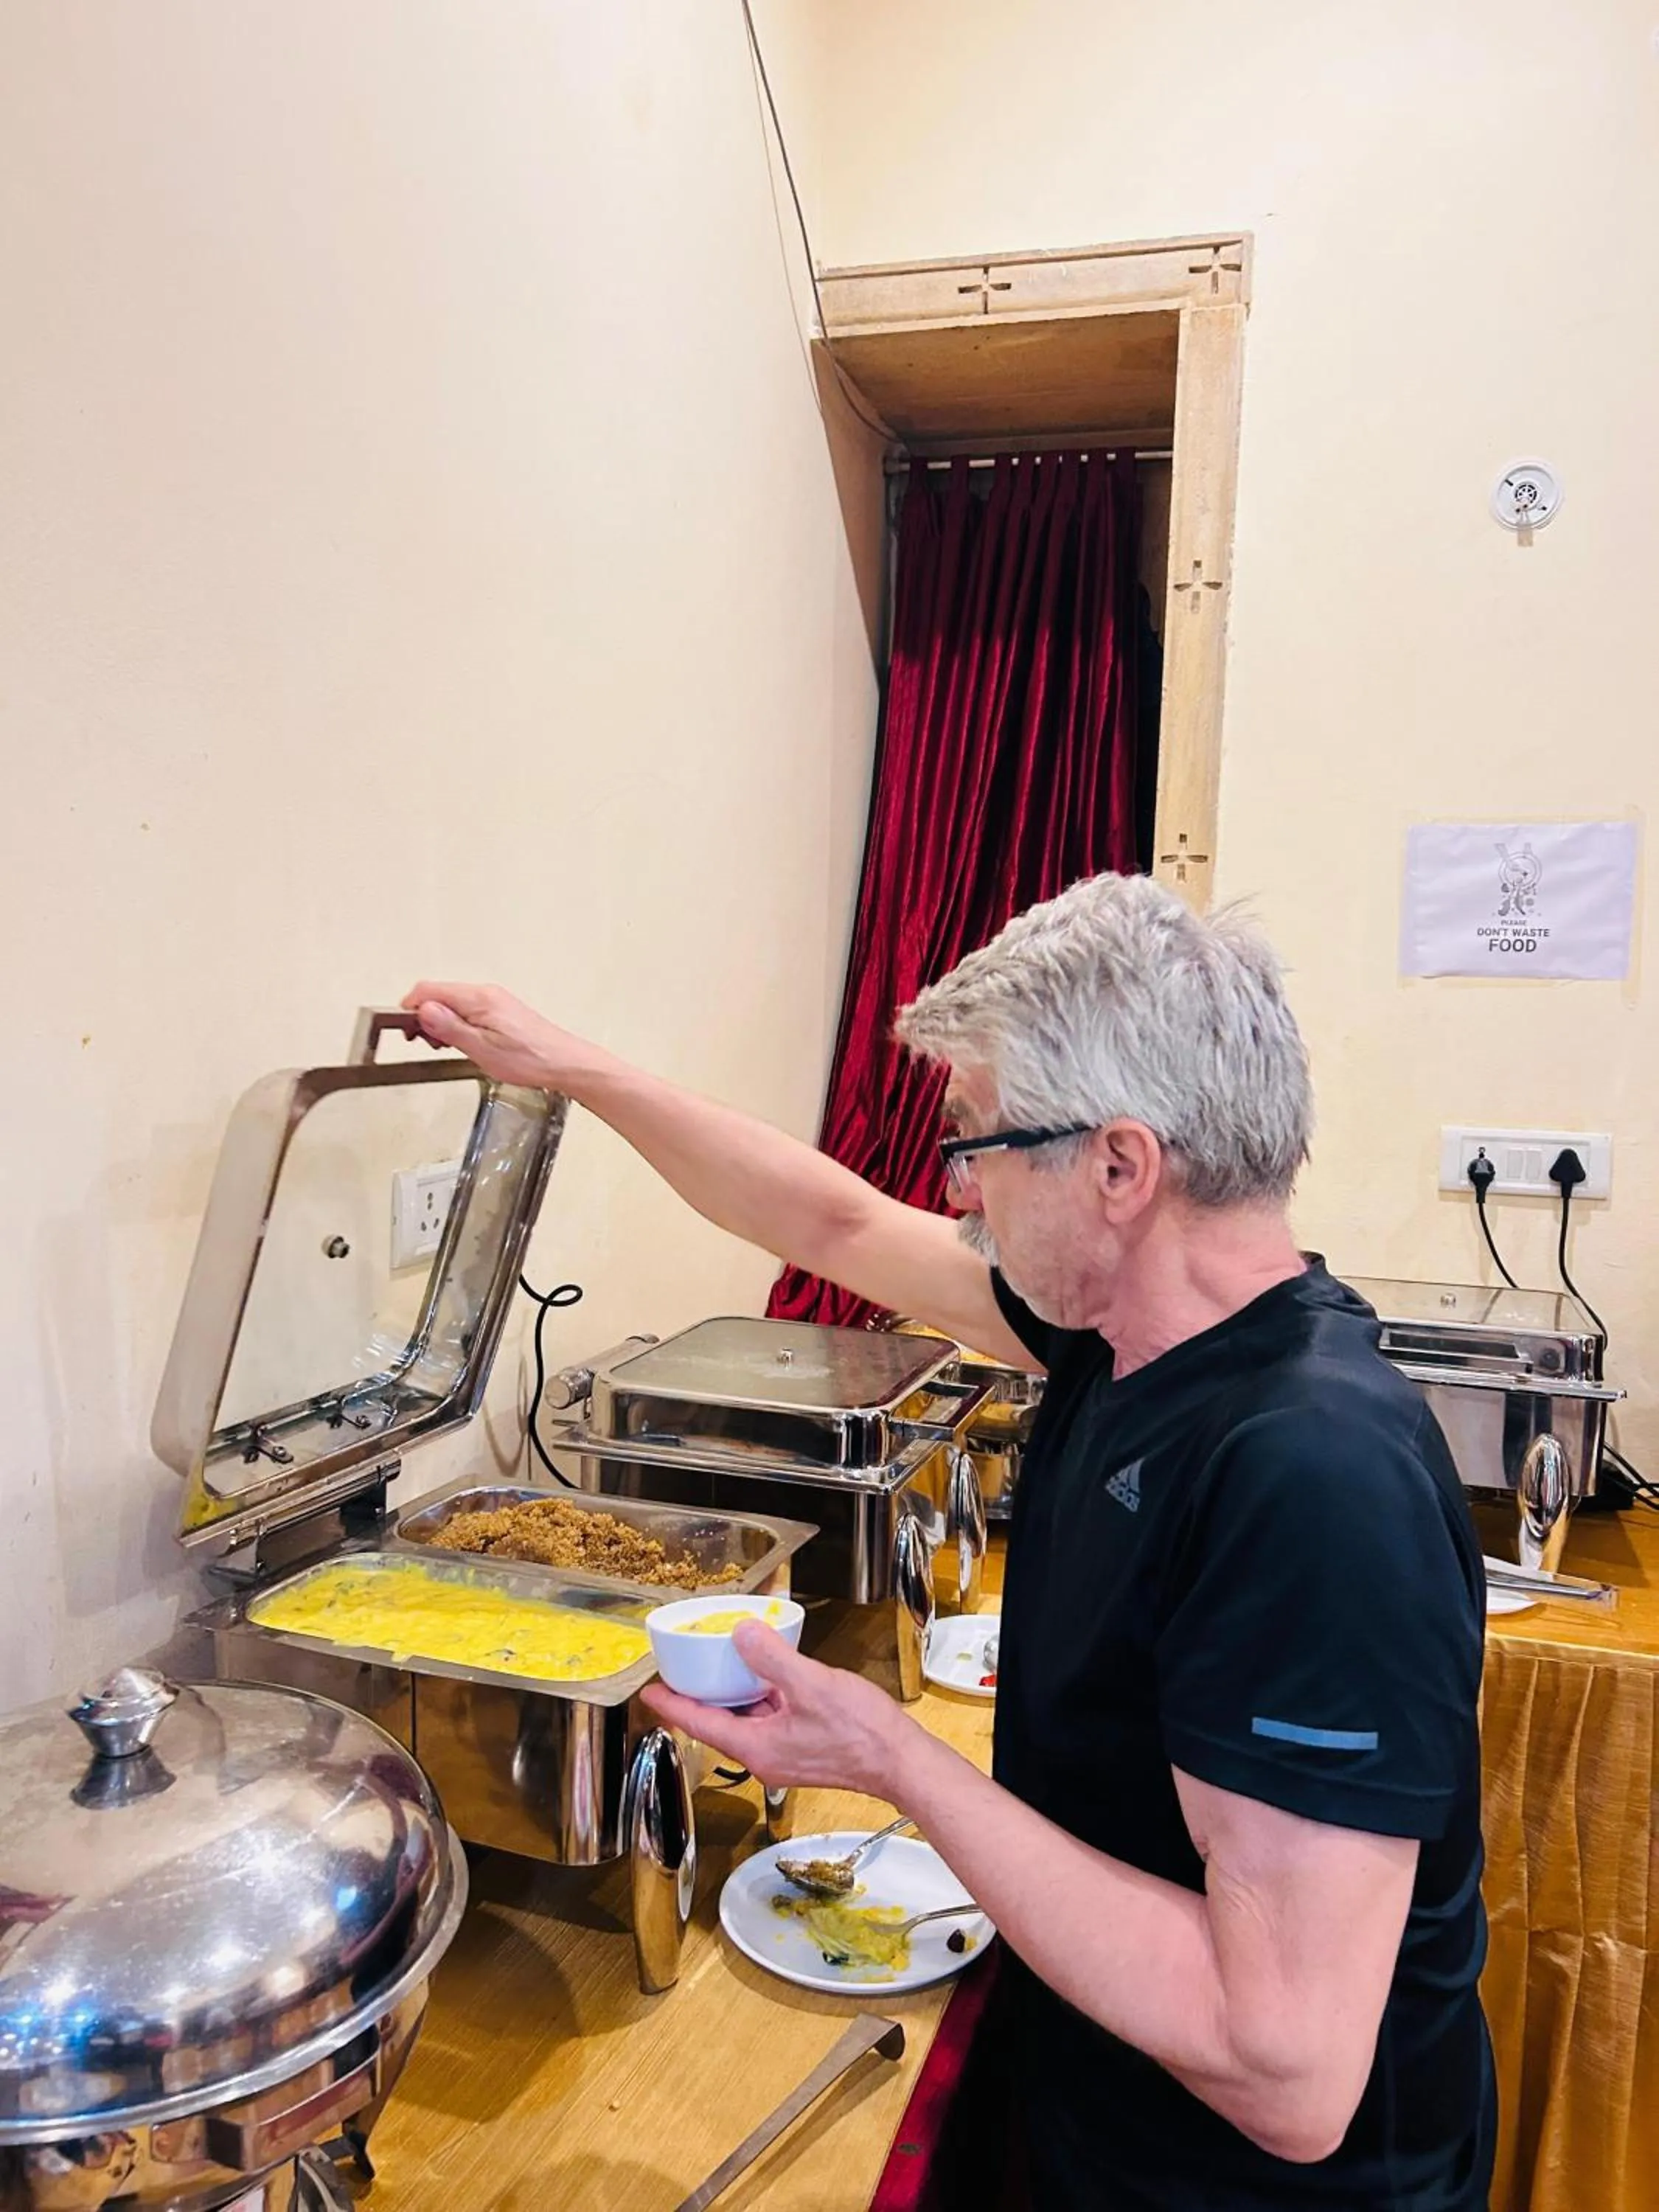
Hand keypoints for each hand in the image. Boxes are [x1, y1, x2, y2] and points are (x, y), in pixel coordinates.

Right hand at [399, 982, 601, 1091]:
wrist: (565, 1063)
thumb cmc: (529, 1059)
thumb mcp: (481, 1049)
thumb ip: (450, 1028)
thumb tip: (422, 1010)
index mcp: (478, 998)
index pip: (428, 990)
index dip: (411, 1009)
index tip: (408, 1032)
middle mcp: (485, 993)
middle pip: (438, 994)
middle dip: (425, 1017)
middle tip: (428, 1044)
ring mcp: (494, 1000)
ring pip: (452, 1003)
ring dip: (441, 1022)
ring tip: (446, 1046)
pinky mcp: (501, 1011)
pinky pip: (467, 1010)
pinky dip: (457, 1024)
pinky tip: (463, 1043)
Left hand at [641, 1623, 914, 1798]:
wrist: (900, 1761)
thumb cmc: (861, 1735)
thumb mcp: (811, 1685)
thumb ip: (772, 1659)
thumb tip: (741, 1635)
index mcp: (757, 1748)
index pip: (699, 1723)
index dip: (672, 1705)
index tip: (650, 1691)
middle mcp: (765, 1756)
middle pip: (718, 1723)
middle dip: (699, 1696)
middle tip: (683, 1670)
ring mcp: (785, 1754)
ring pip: (746, 1721)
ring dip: (732, 1695)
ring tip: (721, 1665)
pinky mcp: (803, 1748)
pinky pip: (769, 1721)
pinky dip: (761, 1699)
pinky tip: (770, 1675)